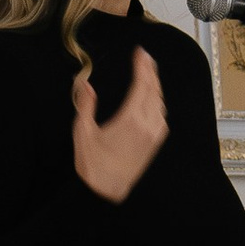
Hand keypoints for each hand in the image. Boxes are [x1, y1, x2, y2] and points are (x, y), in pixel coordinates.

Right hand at [74, 47, 167, 202]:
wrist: (105, 193)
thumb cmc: (93, 165)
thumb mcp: (83, 133)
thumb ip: (86, 106)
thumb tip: (86, 85)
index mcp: (130, 120)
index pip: (142, 85)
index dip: (142, 66)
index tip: (140, 53)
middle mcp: (147, 125)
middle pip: (154, 90)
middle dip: (151, 71)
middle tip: (145, 57)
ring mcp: (154, 135)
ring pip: (160, 102)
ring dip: (155, 85)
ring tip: (149, 73)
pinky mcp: (155, 144)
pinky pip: (161, 115)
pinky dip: (157, 101)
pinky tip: (152, 98)